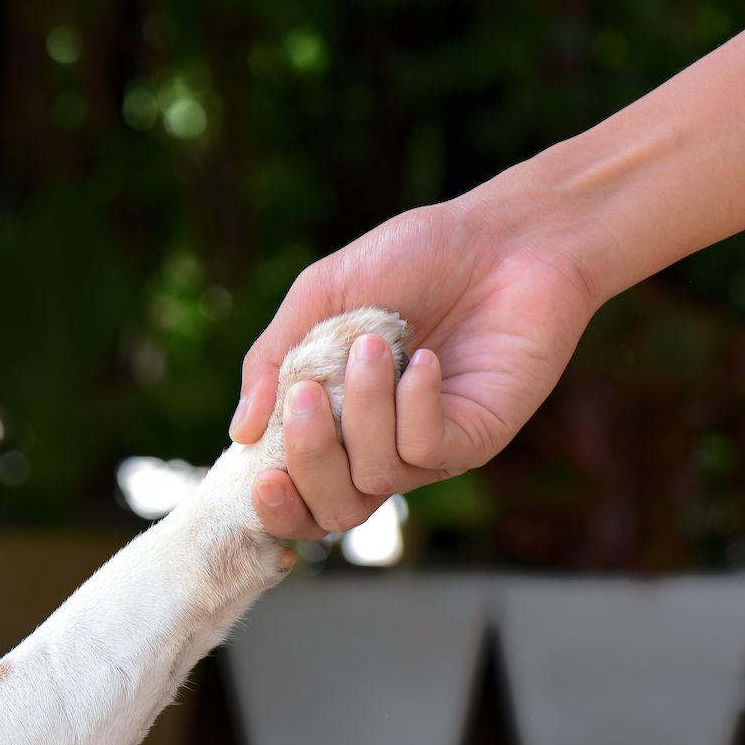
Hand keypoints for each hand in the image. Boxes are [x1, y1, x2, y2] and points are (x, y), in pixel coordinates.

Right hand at [230, 200, 599, 539]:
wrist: (504, 234)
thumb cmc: (412, 258)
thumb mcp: (321, 295)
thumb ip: (273, 359)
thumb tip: (241, 433)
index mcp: (335, 421)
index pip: (299, 495)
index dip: (275, 504)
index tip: (259, 473)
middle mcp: (381, 447)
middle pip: (333, 510)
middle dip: (310, 460)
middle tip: (308, 395)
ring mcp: (430, 448)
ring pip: (376, 477)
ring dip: (363, 410)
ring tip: (373, 344)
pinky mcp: (477, 437)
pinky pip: (425, 451)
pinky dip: (413, 405)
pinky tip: (424, 359)